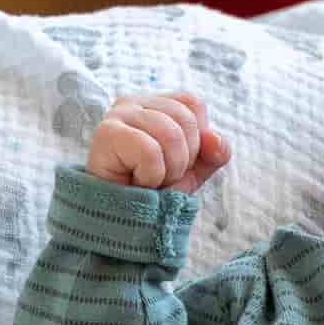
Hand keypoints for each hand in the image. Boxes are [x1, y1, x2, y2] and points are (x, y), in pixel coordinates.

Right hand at [86, 91, 230, 191]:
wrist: (122, 222)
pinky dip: (151, 176)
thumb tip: (217, 141)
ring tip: (148, 180)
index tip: (174, 163)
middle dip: (183, 159)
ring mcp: (118, 114)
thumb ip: (212, 153)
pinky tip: (135, 182)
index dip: (197, 141)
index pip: (194, 105)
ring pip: (171, 135)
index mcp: (155, 104)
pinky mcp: (106, 133)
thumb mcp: (192, 172)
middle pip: (186, 119)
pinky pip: (150, 151)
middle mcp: (134, 102)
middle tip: (159, 176)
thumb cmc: (151, 193)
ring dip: (168, 171)